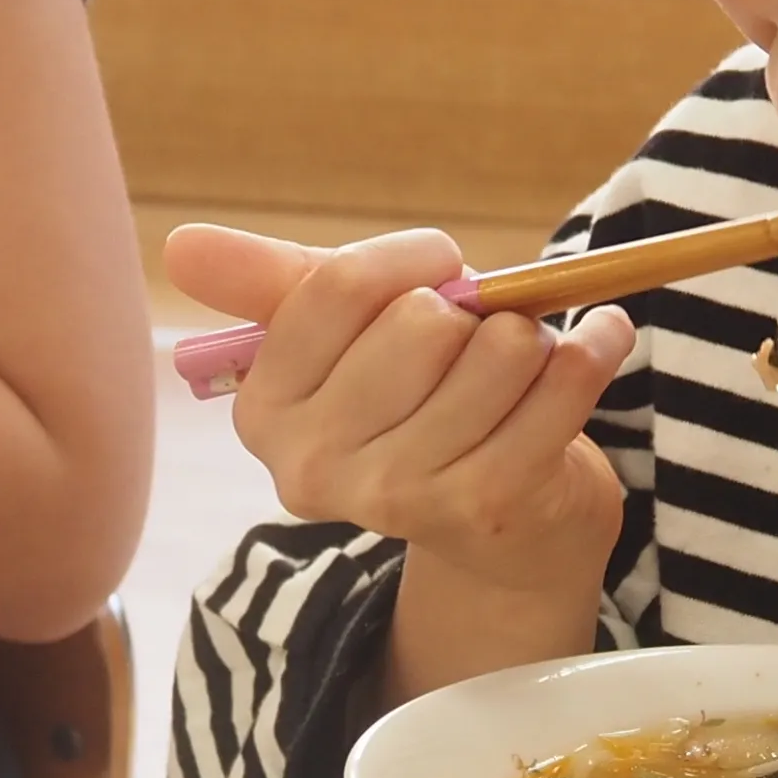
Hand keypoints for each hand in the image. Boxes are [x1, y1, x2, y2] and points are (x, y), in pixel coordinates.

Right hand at [164, 222, 627, 681]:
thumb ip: (270, 285)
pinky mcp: (486, 507)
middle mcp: (315, 466)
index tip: (441, 265)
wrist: (504, 531)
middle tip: (479, 341)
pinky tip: (598, 344)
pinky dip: (593, 350)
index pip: (335, 287)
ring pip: (495, 348)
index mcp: (265, 411)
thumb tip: (179, 246)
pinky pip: (558, 388)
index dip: (409, 258)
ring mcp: (399, 496)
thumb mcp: (342, 340)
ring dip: (531, 338)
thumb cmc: (420, 408)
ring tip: (524, 363)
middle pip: (419, 320)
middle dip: (471, 310)